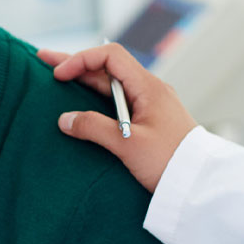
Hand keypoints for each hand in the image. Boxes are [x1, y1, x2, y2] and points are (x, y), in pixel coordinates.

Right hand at [37, 44, 197, 192]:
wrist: (200, 186)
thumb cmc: (170, 163)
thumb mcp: (128, 145)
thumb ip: (94, 128)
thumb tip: (64, 120)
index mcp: (148, 87)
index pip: (110, 56)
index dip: (82, 59)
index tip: (58, 75)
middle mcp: (149, 90)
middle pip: (107, 68)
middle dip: (76, 63)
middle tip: (43, 60)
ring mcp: (150, 105)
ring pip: (111, 85)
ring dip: (84, 80)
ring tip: (56, 78)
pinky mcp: (149, 121)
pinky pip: (118, 102)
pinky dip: (96, 98)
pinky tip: (81, 103)